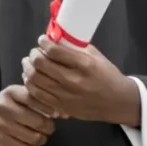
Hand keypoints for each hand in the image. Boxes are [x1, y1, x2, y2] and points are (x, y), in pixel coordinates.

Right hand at [0, 85, 56, 145]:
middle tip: (50, 127)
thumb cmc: (9, 105)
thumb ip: (40, 100)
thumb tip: (65, 113)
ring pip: (33, 137)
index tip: (57, 114)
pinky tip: (29, 141)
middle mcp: (4, 107)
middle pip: (39, 121)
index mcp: (11, 92)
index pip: (36, 99)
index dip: (51, 109)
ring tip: (41, 135)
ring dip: (42, 138)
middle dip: (49, 127)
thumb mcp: (19, 95)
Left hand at [22, 35, 140, 126]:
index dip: (43, 42)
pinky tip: (32, 77)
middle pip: (40, 65)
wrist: (118, 102)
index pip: (54, 51)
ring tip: (30, 63)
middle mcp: (73, 81)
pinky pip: (38, 95)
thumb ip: (75, 47)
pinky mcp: (62, 107)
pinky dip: (31, 84)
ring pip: (35, 80)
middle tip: (35, 51)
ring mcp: (66, 96)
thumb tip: (55, 38)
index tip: (42, 39)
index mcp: (84, 65)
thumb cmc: (107, 75)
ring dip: (28, 68)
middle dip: (34, 54)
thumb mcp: (96, 56)